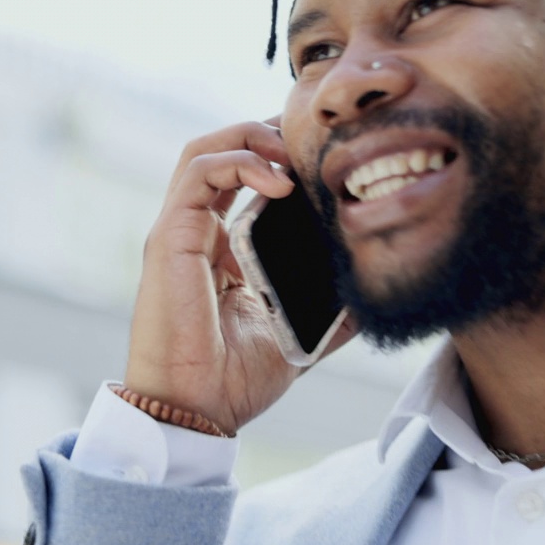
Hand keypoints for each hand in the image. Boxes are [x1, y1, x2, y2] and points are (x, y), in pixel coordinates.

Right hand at [123, 119, 357, 433]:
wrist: (198, 411)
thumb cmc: (236, 378)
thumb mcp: (301, 333)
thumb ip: (331, 308)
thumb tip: (373, 291)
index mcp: (222, 248)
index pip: (243, 177)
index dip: (279, 155)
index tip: (324, 155)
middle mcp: (197, 231)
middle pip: (223, 151)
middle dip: (268, 133)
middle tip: (312, 141)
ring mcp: (180, 230)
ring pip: (205, 149)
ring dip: (252, 137)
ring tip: (293, 152)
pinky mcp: (171, 236)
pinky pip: (200, 172)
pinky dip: (241, 162)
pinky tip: (279, 181)